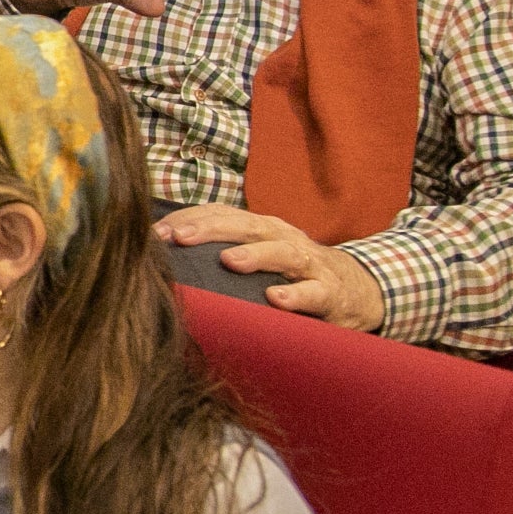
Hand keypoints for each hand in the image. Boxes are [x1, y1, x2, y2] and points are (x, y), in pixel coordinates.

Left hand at [152, 205, 386, 331]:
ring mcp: (309, 264)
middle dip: (210, 229)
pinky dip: (296, 295)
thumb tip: (161, 258)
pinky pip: (314, 292)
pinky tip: (277, 299)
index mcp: (261, 228)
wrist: (359, 290)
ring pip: (281, 253)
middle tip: (179, 237)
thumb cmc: (293, 272)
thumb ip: (219, 253)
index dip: (188, 220)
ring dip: (255, 255)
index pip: (220, 214)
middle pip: (245, 226)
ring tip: (228, 260)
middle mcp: (283, 237)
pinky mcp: (331, 292)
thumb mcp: (258, 255)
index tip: (154, 233)